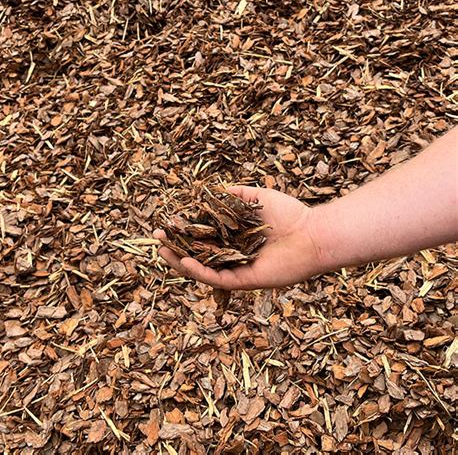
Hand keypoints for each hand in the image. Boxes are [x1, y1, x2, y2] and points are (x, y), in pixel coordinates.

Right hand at [153, 186, 322, 289]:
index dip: (184, 230)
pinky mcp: (244, 280)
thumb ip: (235, 194)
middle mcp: (233, 254)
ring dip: (180, 261)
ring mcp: (237, 268)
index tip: (167, 221)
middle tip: (157, 238)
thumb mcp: (257, 197)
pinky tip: (184, 261)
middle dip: (175, 246)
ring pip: (203, 268)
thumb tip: (213, 189)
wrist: (312, 234)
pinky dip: (200, 271)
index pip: (203, 235)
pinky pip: (217, 278)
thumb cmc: (289, 214)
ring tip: (162, 251)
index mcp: (234, 237)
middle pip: (198, 253)